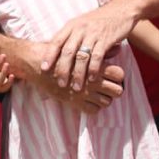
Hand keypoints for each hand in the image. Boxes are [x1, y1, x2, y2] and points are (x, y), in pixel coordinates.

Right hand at [6, 38, 125, 112]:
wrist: (38, 64)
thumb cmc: (59, 52)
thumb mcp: (81, 47)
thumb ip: (101, 50)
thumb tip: (118, 47)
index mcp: (94, 65)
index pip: (119, 74)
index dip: (118, 76)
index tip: (112, 75)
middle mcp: (92, 80)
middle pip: (118, 90)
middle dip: (114, 89)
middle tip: (108, 86)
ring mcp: (84, 93)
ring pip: (107, 102)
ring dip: (104, 98)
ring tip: (97, 93)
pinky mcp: (75, 102)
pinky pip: (93, 110)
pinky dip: (93, 106)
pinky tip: (88, 99)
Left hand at [41, 0, 138, 91]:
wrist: (121, 10)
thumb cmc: (99, 20)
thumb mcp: (81, 24)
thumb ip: (70, 36)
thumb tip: (56, 52)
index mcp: (72, 25)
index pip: (56, 41)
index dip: (49, 55)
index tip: (44, 69)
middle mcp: (80, 28)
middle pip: (67, 51)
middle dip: (63, 69)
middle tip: (61, 83)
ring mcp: (93, 33)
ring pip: (82, 56)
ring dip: (78, 73)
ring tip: (76, 87)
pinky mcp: (106, 38)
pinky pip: (97, 56)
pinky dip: (94, 69)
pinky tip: (92, 79)